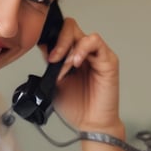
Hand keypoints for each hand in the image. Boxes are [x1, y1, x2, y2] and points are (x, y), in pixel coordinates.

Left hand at [44, 18, 123, 137]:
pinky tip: (76, 63)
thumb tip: (43, 47)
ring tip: (65, 67)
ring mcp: (95, 55)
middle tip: (52, 59)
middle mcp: (82, 52)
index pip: (59, 34)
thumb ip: (50, 64)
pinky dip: (83, 49)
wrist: (89, 123)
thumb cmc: (75, 106)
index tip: (42, 53)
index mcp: (69, 55)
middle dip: (57, 41)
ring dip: (68, 47)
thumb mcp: (53, 82)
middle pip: (69, 28)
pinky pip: (95, 42)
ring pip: (80, 33)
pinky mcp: (107, 60)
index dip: (49, 39)